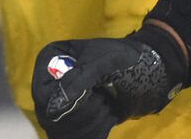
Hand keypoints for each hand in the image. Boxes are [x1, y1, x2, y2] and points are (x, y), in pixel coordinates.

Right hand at [31, 27, 185, 137]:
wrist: (148, 73)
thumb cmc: (125, 59)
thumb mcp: (104, 62)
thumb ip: (79, 80)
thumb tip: (53, 108)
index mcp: (51, 60)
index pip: (42, 93)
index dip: (64, 103)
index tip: (92, 97)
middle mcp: (51, 83)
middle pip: (50, 116)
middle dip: (82, 114)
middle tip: (105, 102)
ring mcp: (63, 103)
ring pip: (62, 131)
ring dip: (91, 124)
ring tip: (109, 108)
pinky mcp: (76, 120)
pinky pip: (75, 138)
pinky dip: (95, 134)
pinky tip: (109, 118)